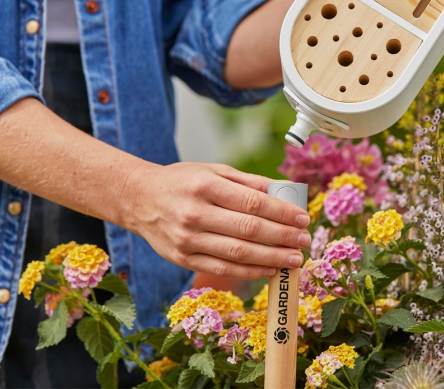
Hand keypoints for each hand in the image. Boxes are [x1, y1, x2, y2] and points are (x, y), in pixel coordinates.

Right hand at [125, 162, 312, 278]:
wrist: (139, 199)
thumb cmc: (182, 182)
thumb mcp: (213, 171)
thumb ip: (248, 182)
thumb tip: (283, 192)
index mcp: (205, 186)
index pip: (252, 202)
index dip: (282, 213)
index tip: (303, 218)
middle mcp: (195, 214)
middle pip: (248, 230)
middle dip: (282, 237)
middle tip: (304, 240)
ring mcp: (187, 239)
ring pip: (238, 253)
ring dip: (272, 258)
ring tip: (294, 258)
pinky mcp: (183, 259)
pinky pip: (222, 268)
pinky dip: (250, 271)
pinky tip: (270, 269)